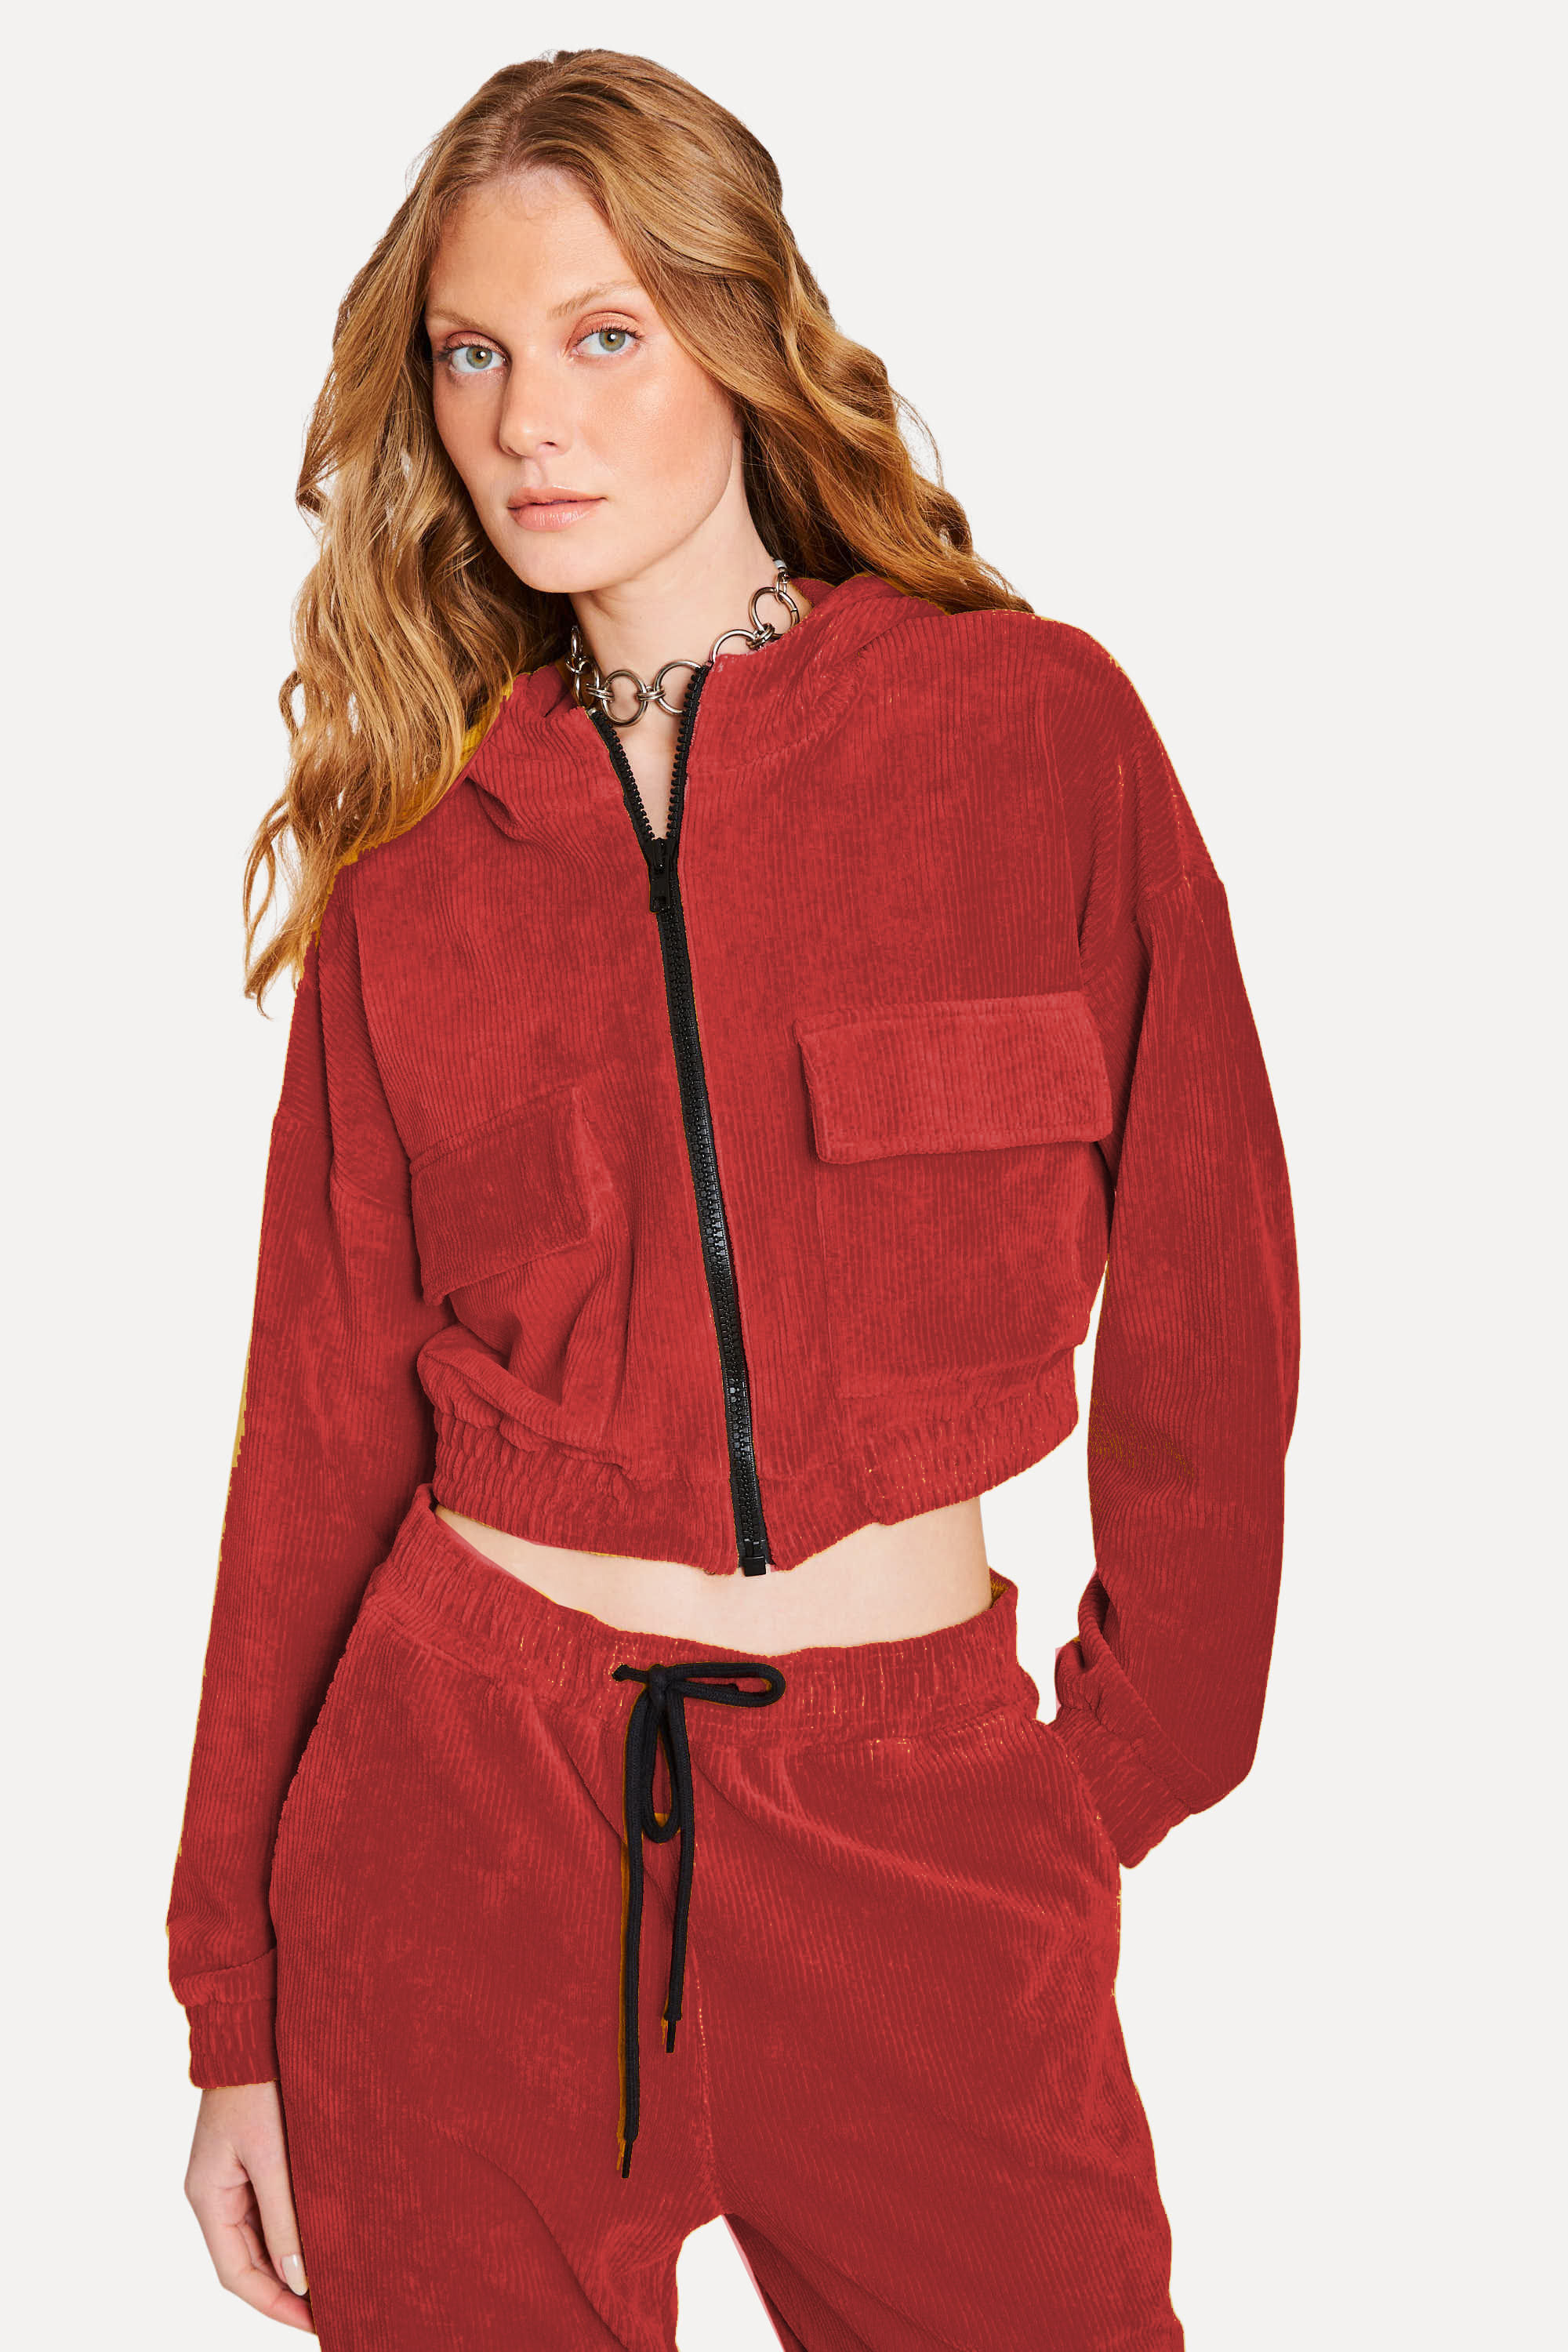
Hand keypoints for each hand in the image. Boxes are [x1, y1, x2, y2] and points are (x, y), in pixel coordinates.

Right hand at [184, 2080, 316, 2331]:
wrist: (249, 2028)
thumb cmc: (257, 2086)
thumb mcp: (272, 2155)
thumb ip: (283, 2217)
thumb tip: (298, 2278)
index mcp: (208, 2197)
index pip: (236, 2274)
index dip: (274, 2304)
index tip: (314, 2323)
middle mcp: (214, 2194)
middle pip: (247, 2261)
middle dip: (286, 2289)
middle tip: (333, 2308)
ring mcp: (230, 2177)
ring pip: (259, 2237)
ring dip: (291, 2261)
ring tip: (335, 2280)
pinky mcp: (250, 2159)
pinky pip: (268, 2208)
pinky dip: (292, 2229)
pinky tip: (323, 2237)